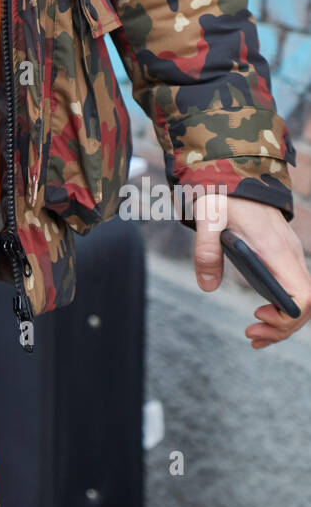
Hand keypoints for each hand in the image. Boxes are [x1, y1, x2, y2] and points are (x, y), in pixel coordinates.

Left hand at [193, 194, 310, 347]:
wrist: (235, 171)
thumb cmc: (224, 193)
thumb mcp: (208, 217)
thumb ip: (206, 250)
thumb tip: (207, 286)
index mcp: (276, 249)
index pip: (303, 293)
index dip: (287, 314)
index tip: (258, 313)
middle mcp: (289, 255)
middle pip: (305, 304)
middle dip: (283, 327)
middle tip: (252, 335)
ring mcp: (288, 256)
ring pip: (301, 299)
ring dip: (283, 322)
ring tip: (255, 335)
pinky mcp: (281, 256)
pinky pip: (292, 289)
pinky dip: (281, 308)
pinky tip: (262, 317)